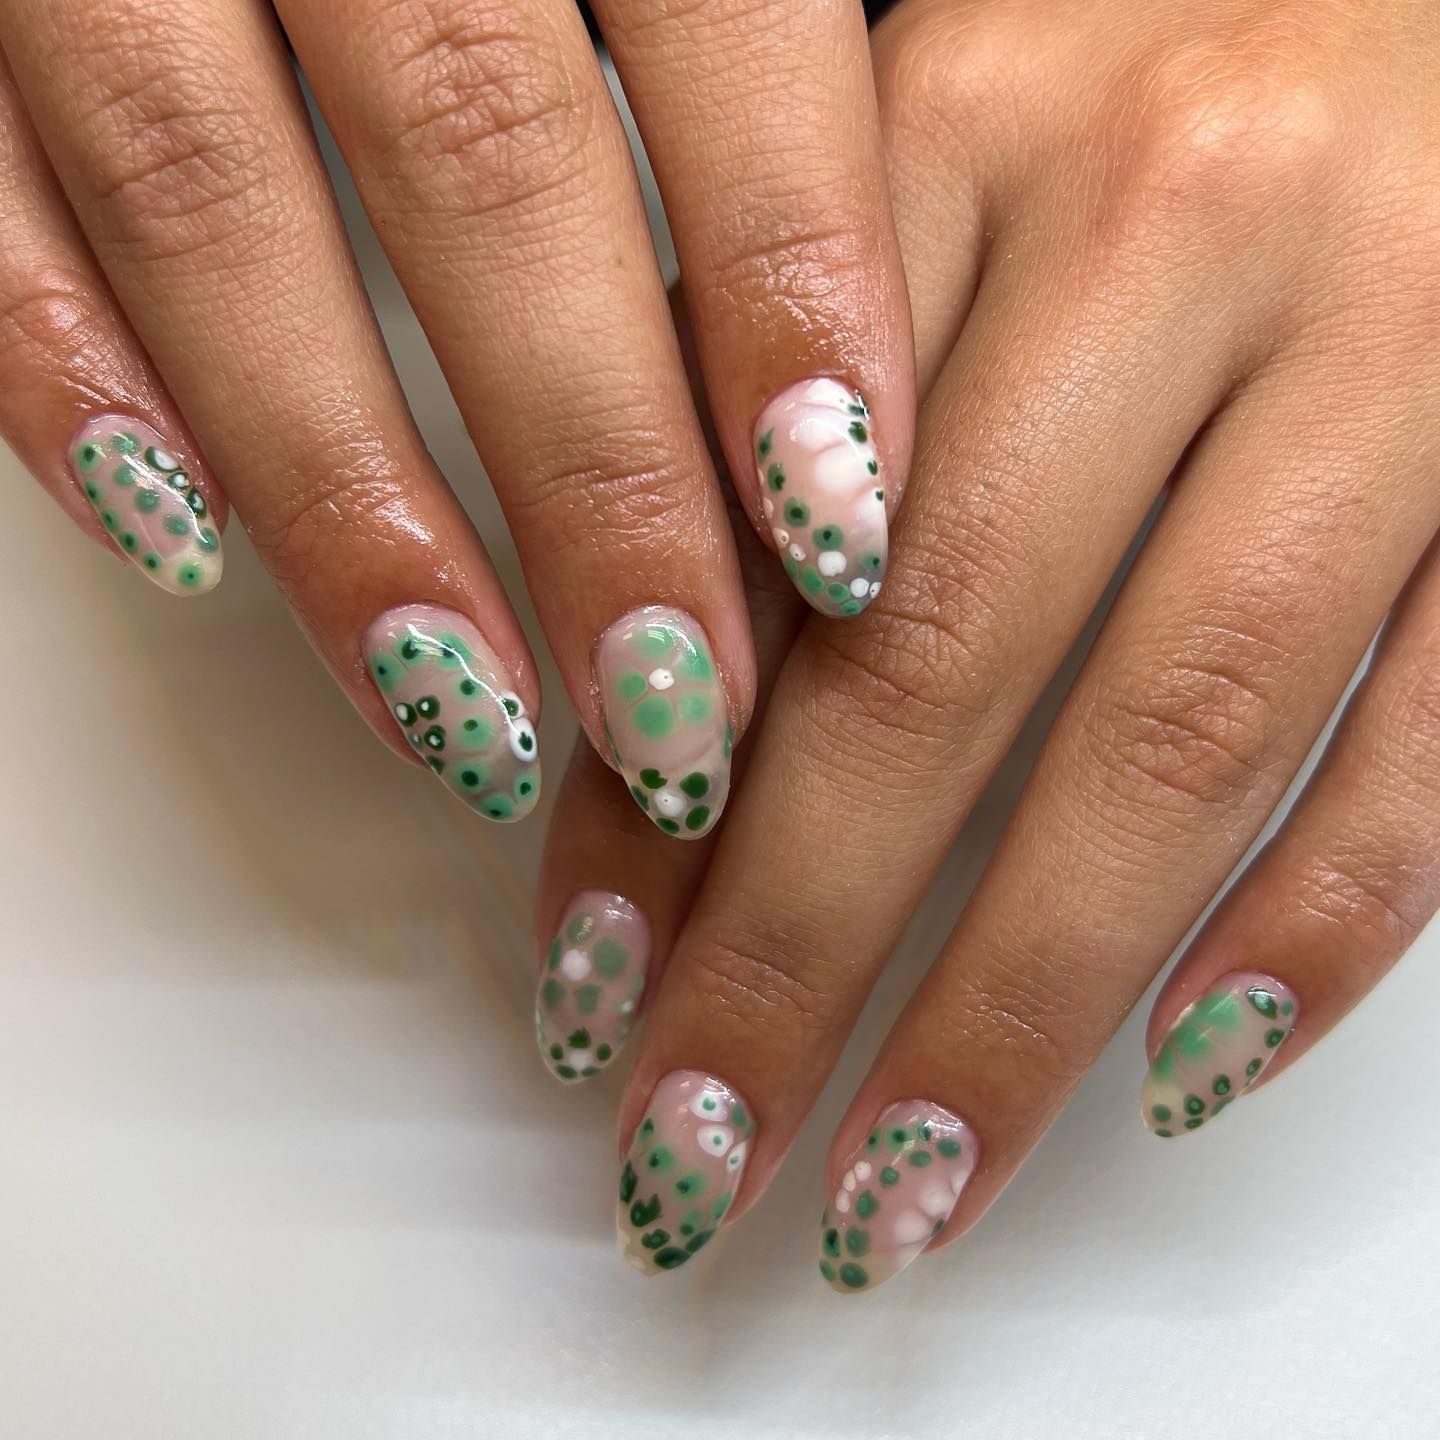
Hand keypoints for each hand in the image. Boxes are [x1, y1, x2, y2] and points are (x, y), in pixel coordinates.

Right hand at [0, 0, 910, 835]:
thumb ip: (737, 35)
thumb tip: (852, 314)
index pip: (722, 33)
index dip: (787, 292)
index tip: (847, 532)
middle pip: (486, 162)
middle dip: (592, 470)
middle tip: (676, 705)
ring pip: (215, 198)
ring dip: (345, 495)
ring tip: (464, 708)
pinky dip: (62, 367)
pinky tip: (175, 541)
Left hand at [535, 0, 1439, 1287]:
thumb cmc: (1145, 86)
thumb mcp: (919, 183)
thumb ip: (775, 420)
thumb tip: (636, 736)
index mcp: (972, 137)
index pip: (769, 533)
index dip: (659, 798)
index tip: (593, 991)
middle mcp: (1183, 234)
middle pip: (941, 666)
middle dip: (801, 953)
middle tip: (700, 1151)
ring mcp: (1395, 350)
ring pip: (1177, 741)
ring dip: (1021, 1001)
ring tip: (903, 1186)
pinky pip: (1437, 736)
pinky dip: (1312, 927)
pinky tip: (1178, 1068)